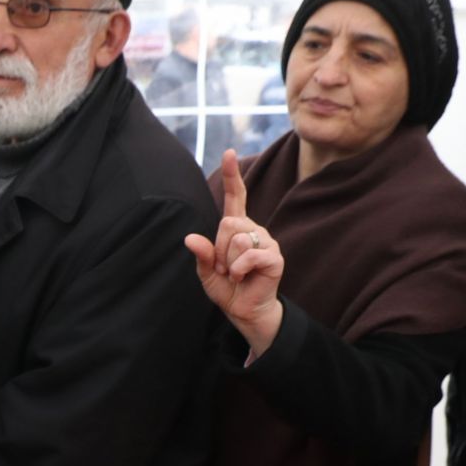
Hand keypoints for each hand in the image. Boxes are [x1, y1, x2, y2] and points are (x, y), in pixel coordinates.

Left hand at [183, 149, 284, 356]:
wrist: (245, 312)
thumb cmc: (228, 289)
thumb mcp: (207, 273)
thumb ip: (201, 254)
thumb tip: (190, 238)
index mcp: (236, 228)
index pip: (235, 197)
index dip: (231, 176)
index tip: (229, 153)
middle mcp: (254, 229)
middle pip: (228, 222)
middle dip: (219, 248)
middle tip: (226, 268)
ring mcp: (267, 241)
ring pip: (237, 238)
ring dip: (229, 262)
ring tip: (236, 274)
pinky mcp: (275, 257)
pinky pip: (250, 254)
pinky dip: (240, 268)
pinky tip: (244, 277)